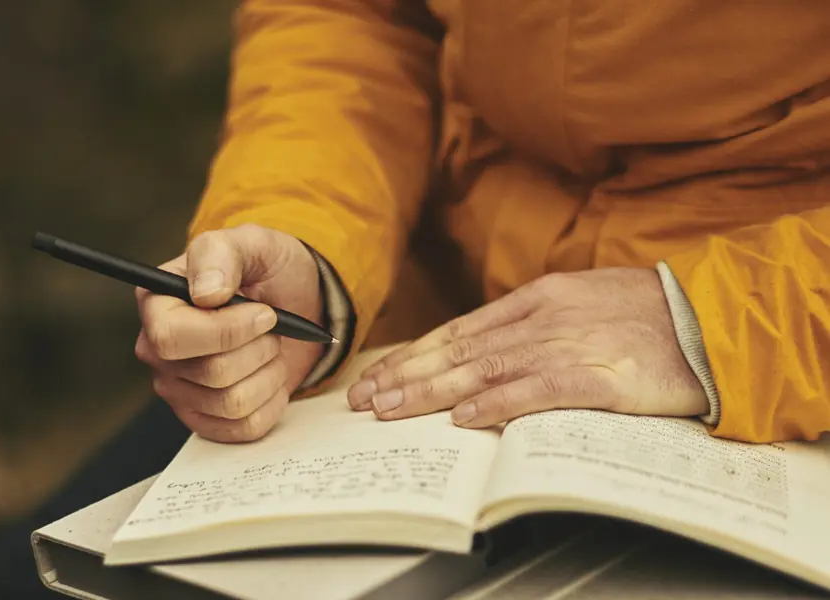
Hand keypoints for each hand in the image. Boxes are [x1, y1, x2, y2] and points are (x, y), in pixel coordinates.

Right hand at [135, 224, 324, 441]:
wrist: (296, 302)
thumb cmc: (266, 269)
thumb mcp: (252, 243)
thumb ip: (222, 253)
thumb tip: (206, 293)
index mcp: (156, 304)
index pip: (171, 338)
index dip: (226, 331)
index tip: (265, 313)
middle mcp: (159, 351)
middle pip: (211, 373)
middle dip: (258, 349)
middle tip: (272, 326)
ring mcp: (179, 389)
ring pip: (232, 403)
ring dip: (269, 372)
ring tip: (271, 348)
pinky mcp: (206, 418)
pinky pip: (245, 428)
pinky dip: (272, 401)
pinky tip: (270, 375)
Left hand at [347, 268, 707, 427]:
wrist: (709, 317)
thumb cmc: (645, 313)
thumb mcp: (579, 302)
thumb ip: (532, 323)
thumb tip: (485, 347)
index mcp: (536, 299)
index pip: (458, 330)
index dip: (413, 354)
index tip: (379, 375)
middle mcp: (541, 319)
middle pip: (459, 350)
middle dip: (405, 375)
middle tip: (365, 398)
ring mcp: (567, 344)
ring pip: (484, 368)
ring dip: (432, 391)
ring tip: (392, 409)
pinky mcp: (598, 375)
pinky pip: (537, 389)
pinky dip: (497, 403)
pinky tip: (464, 416)